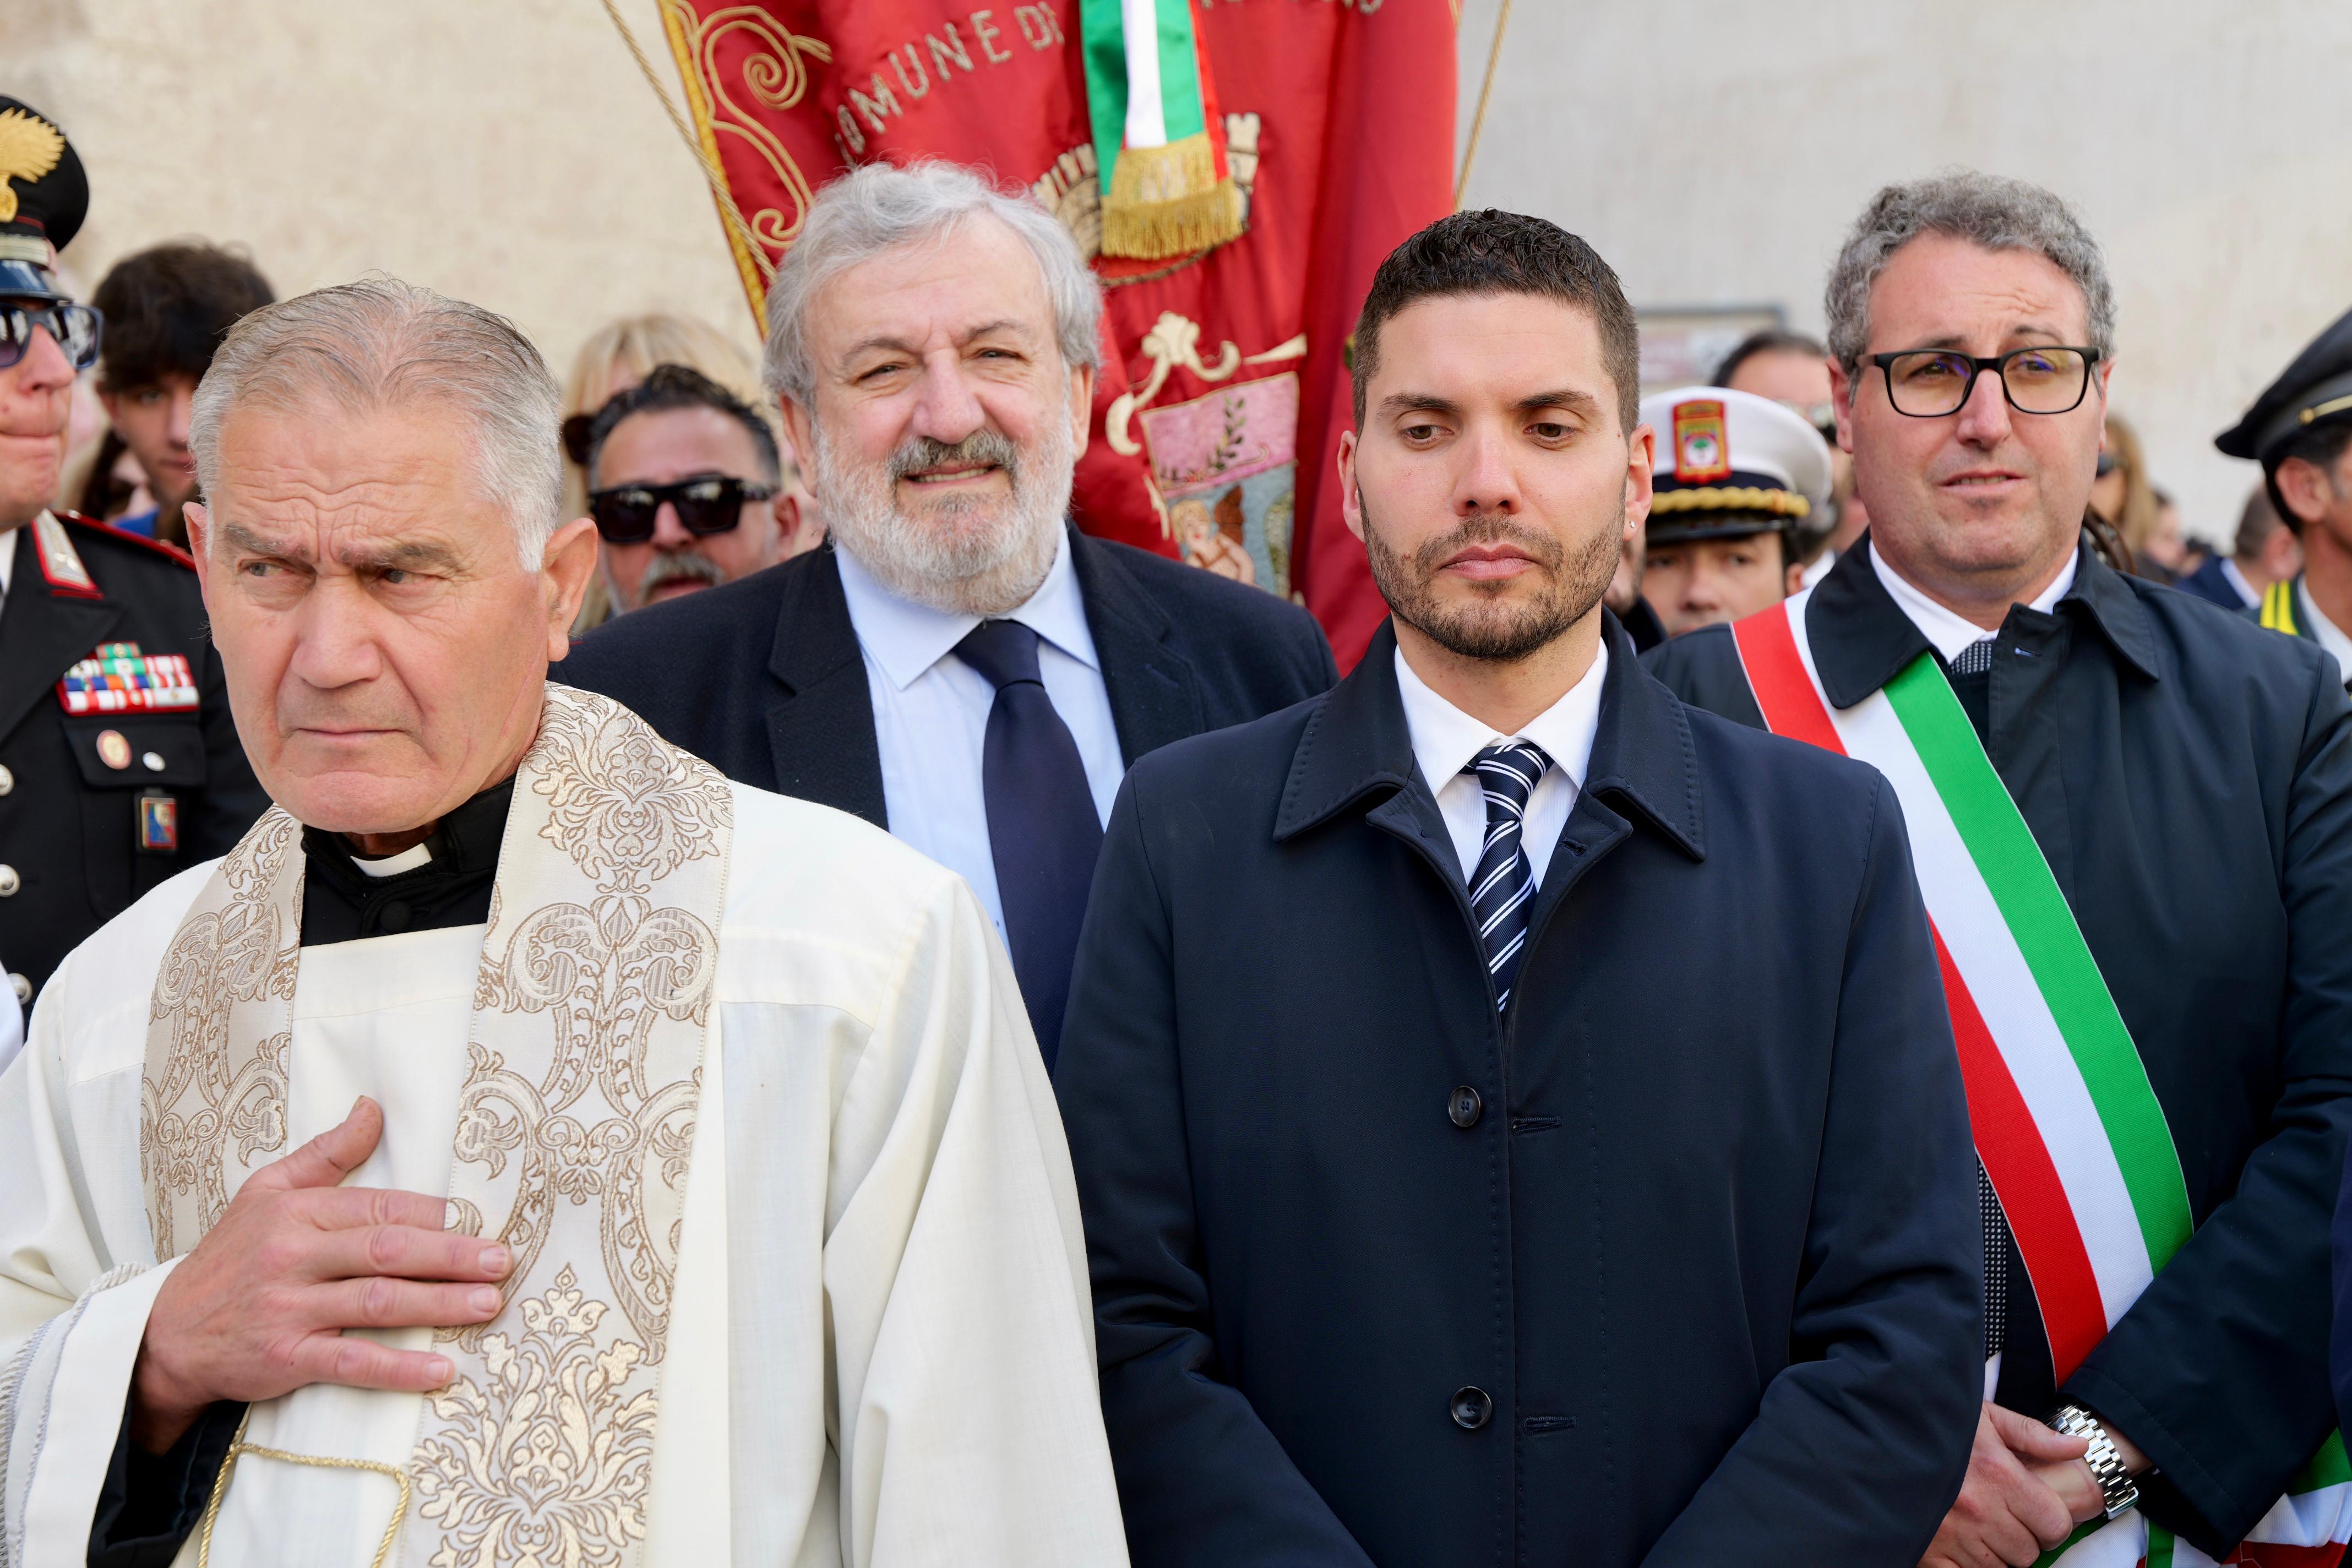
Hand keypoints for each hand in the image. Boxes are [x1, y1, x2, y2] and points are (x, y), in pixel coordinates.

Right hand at [129, 1097, 510, 1451]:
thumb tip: (374, 1108)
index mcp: (297, 1212)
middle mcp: (294, 1257)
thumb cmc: (230, 1256)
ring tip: (488, 1304)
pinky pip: (350, 1362)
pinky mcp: (285, 1358)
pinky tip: (441, 1370)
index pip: (378, 1208)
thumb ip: (326, 1153)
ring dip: (438, 1305)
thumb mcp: (266, 1190)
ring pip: (377, 1303)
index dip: (431, 1216)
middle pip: (386, 1251)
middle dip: (450, 1256)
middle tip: (501, 1261)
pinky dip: (398, 1369)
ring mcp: (290, 1309)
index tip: (478, 1221)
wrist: (167, 1332)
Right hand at [1921, 1402, 2090, 1567]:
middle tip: (2003, 1517)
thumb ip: (2033, 1434)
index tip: (2036, 1512)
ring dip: (1996, 1554)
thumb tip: (2079, 1446)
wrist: (1874, 1434)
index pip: (2055, 1524)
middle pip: (2029, 1552)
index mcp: (1999, 1474)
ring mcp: (1952, 1535)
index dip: (2051, 1522)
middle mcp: (1979, 1509)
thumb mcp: (1984, 1416)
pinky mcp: (1928, 1552)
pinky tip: (1961, 1544)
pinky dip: (1967, 1565)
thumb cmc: (1934, 1426)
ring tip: (1979, 1527)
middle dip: (2022, 1538)